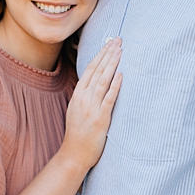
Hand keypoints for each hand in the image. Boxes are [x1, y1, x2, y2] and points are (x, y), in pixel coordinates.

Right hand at [59, 38, 122, 171]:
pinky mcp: (101, 118)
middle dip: (108, 53)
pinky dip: (115, 86)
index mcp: (78, 95)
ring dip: (112, 64)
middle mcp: (83, 99)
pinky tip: (121, 75)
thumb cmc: (78, 134)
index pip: (90, 69)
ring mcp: (91, 108)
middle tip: (118, 40)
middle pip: (97, 71)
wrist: (74, 154)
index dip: (100, 54)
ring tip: (121, 51)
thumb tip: (95, 84)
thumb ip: (85, 97)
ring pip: (103, 81)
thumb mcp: (77, 111)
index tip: (109, 43)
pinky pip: (109, 99)